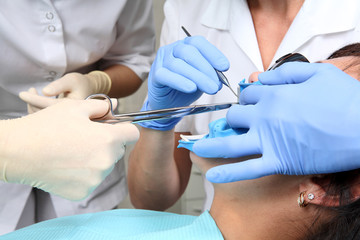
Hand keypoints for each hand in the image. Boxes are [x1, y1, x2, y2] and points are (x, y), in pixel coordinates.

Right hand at [0, 99, 138, 199]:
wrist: (18, 152)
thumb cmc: (46, 126)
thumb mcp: (76, 107)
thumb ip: (101, 107)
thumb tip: (114, 107)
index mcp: (108, 139)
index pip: (133, 134)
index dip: (124, 128)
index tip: (115, 128)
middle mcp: (106, 162)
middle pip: (118, 150)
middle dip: (108, 143)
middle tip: (86, 137)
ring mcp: (95, 180)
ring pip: (105, 166)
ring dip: (96, 159)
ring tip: (72, 150)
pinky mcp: (83, 192)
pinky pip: (92, 180)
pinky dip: (84, 174)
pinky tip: (67, 165)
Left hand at [19, 71, 111, 112]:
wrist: (88, 89)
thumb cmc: (79, 82)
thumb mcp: (71, 80)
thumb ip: (59, 85)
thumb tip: (45, 92)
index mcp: (74, 107)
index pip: (50, 105)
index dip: (34, 99)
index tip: (22, 93)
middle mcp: (70, 117)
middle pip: (45, 115)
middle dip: (32, 104)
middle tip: (28, 91)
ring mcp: (65, 120)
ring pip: (44, 119)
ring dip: (33, 107)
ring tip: (31, 92)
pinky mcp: (61, 120)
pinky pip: (46, 119)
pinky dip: (36, 110)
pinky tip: (35, 100)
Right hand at [139, 36, 228, 129]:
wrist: (168, 104)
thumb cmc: (184, 88)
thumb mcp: (201, 79)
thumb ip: (210, 74)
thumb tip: (221, 78)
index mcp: (185, 46)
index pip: (199, 43)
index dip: (213, 53)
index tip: (225, 67)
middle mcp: (172, 50)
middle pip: (189, 52)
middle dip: (206, 69)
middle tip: (217, 84)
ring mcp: (162, 61)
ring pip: (179, 65)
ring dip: (197, 77)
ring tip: (210, 89)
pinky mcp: (155, 75)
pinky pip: (167, 76)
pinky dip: (180, 82)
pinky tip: (191, 88)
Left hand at [193, 62, 359, 182]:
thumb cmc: (344, 99)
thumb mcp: (316, 73)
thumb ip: (284, 73)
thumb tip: (261, 76)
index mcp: (273, 95)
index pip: (247, 94)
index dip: (247, 97)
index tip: (249, 101)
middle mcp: (264, 117)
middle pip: (235, 116)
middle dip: (233, 117)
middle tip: (235, 122)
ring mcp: (268, 141)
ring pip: (229, 142)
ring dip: (209, 144)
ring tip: (195, 146)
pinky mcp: (278, 162)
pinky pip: (247, 170)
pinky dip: (228, 174)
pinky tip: (212, 176)